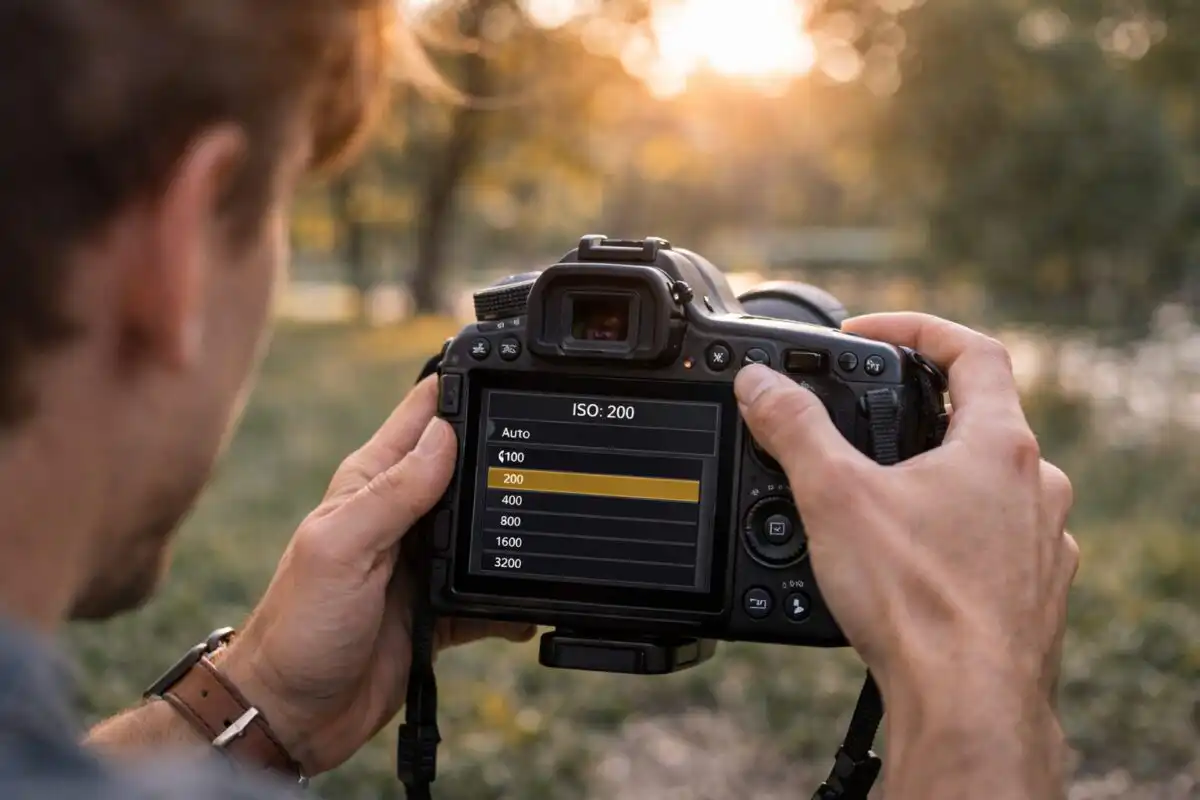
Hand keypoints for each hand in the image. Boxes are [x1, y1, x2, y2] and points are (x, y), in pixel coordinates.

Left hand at [218, 377, 534, 775]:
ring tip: (547, 532)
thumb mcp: (343, 547)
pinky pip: (489, 594)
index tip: (506, 372)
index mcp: (372, 484)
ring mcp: (422, 561)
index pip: (424, 415)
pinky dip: (511, 600)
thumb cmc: (299, 627)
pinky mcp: (440, 609)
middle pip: (467, 466)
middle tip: (551, 454)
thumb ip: (394, 492)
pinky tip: (531, 607)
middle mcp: (401, 515)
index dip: (461, 388)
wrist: (293, 714)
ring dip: (513, 531)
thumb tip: (446, 433)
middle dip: (506, 457)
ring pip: (485, 527)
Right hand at [735, 313, 1077, 718]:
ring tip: (880, 499)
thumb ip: (794, 429)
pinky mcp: (1034, 593)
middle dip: (918, 412)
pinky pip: (996, 541)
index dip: (916, 328)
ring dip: (939, 477)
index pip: (972, 349)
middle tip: (865, 422)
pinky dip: (955, 534)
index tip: (869, 334)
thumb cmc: (918, 604)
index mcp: (998, 446)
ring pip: (992, 484)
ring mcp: (1042, 542)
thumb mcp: (834, 497)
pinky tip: (911, 562)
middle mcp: (1037, 487)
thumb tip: (761, 384)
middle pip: (982, 418)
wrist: (968, 706)